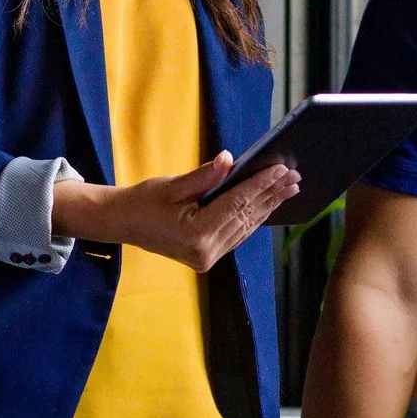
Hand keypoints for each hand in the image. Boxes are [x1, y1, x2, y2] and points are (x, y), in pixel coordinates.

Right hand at [53, 154, 301, 272]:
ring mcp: (208, 258)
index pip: (237, 204)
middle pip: (247, 217)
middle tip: (294, 176)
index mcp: (196, 234)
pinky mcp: (208, 257)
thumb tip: (231, 160)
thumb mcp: (173, 185)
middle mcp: (206, 252)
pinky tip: (268, 203)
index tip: (280, 169)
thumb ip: (205, 176)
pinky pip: (238, 234)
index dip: (260, 184)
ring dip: (268, 206)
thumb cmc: (143, 202)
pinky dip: (254, 217)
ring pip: (246, 227)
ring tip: (289, 188)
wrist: (123, 224)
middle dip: (271, 194)